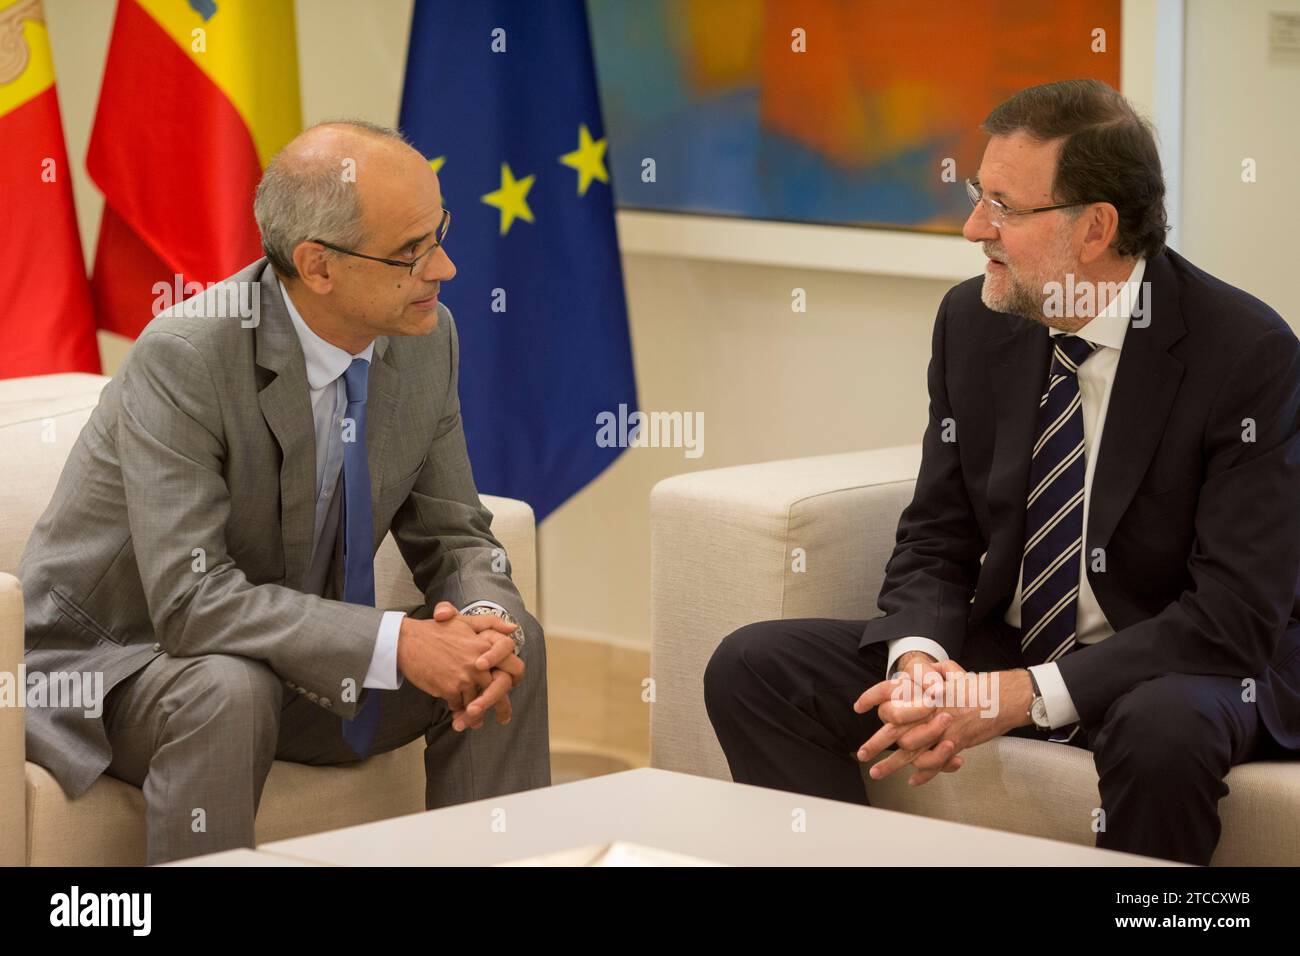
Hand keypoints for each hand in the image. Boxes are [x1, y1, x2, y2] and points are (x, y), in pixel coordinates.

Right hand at [430, 601, 523, 730]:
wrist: (406, 642)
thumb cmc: (435, 631)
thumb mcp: (465, 621)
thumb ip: (491, 623)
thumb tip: (513, 627)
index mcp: (485, 646)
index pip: (513, 667)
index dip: (514, 679)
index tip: (512, 688)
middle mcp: (478, 663)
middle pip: (497, 690)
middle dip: (499, 705)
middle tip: (504, 717)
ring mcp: (464, 678)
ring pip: (477, 701)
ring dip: (475, 710)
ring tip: (474, 718)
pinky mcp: (449, 689)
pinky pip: (459, 705)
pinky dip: (457, 708)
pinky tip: (455, 709)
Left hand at [860, 666, 1032, 786]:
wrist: (1003, 697)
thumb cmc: (976, 685)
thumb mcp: (951, 671)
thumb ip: (932, 673)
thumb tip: (922, 674)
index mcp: (923, 690)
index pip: (890, 690)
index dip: (872, 697)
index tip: (858, 706)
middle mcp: (928, 709)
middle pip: (894, 727)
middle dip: (876, 742)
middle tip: (862, 754)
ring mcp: (940, 728)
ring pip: (909, 749)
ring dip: (891, 764)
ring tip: (876, 772)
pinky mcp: (954, 743)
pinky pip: (933, 761)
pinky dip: (923, 773)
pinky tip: (912, 780)